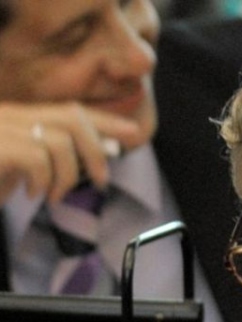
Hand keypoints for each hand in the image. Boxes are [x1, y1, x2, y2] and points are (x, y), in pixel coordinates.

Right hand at [0, 102, 144, 203]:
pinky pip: (36, 158)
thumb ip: (57, 158)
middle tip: (100, 180)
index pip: (70, 110)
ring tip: (53, 195)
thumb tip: (106, 151)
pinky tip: (30, 194)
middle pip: (71, 117)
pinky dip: (43, 181)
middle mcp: (9, 115)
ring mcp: (1, 127)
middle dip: (95, 148)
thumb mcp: (22, 168)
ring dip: (67, 175)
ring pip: (59, 141)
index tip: (133, 133)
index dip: (104, 120)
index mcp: (18, 117)